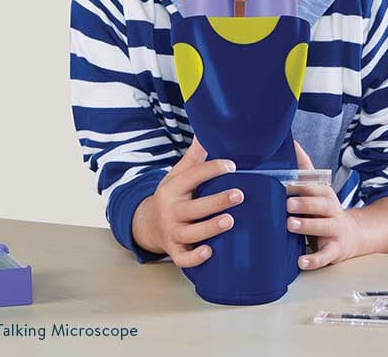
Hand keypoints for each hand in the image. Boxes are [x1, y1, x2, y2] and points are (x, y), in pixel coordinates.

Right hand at [133, 140, 242, 266]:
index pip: (192, 176)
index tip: (232, 165)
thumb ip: (195, 156)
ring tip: (230, 221)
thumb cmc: (172, 196)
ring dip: (210, 228)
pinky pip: (183, 258)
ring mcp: (172, 231)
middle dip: (216, 201)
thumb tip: (207, 130)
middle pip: (193, 207)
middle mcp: (171, 210)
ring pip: (190, 233)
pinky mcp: (174, 250)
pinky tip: (209, 252)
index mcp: (173, 188)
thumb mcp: (178, 175)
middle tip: (239, 195)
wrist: (148, 224)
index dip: (212, 169)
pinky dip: (194, 258)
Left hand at [287, 141, 358, 270]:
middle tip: (287, 204)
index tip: (283, 184)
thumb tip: (292, 143)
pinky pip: (325, 256)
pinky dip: (314, 260)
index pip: (314, 187)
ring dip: (307, 226)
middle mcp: (332, 211)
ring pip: (323, 227)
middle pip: (320, 205)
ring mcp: (335, 231)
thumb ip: (304, 169)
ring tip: (290, 225)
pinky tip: (301, 262)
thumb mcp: (318, 189)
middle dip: (304, 204)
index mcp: (324, 195)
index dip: (300, 185)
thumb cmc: (324, 210)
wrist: (353, 235)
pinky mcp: (335, 250)